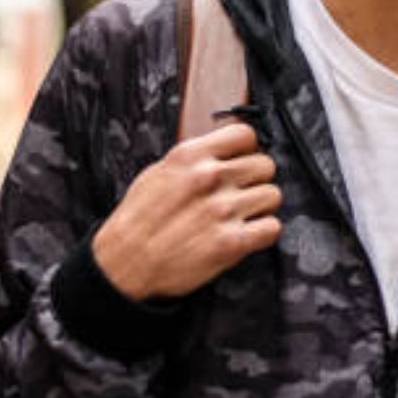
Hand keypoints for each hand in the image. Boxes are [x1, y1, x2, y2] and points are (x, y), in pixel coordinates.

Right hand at [93, 123, 281, 300]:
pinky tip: (248, 233)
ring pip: (273, 195)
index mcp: (191, 156)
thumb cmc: (138, 220)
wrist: (124, 263)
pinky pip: (272, 227)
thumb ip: (195, 159)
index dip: (247, 149)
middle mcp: (210, 178)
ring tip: (243, 214)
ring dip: (261, 206)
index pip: (245, 134)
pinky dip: (263, 232)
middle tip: (243, 191)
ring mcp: (222, 210)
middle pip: (265, 164)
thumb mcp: (159, 171)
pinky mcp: (231, 242)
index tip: (242, 159)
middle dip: (256, 178)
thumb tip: (223, 151)